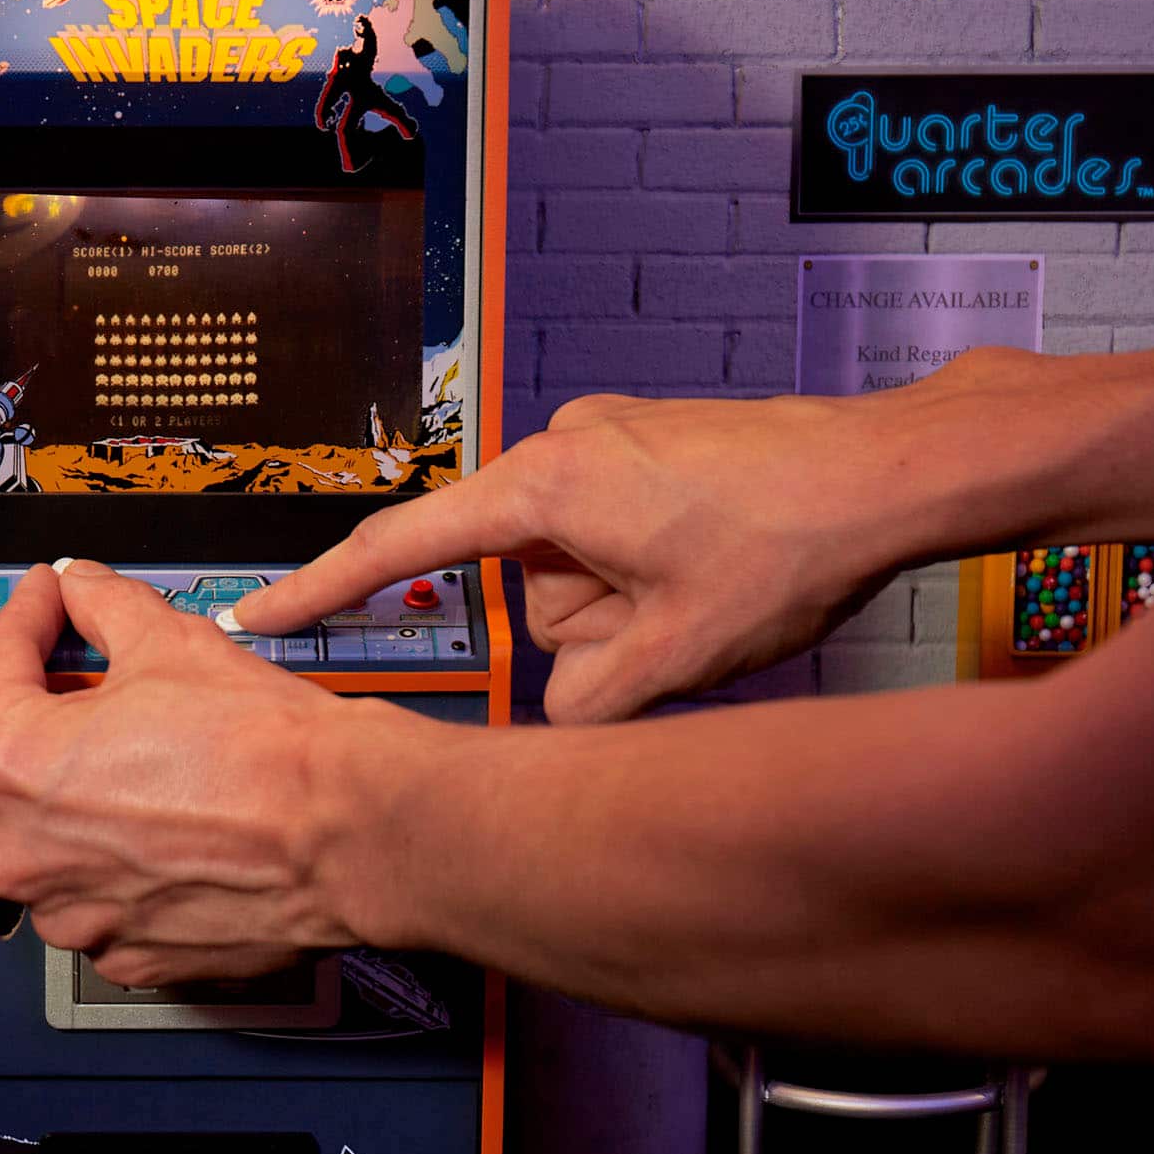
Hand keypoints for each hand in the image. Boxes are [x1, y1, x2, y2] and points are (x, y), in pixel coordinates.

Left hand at [0, 561, 373, 984]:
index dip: (28, 614)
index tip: (48, 599)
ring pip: (62, 836)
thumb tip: (83, 588)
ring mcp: (72, 914)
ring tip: (159, 761)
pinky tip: (176, 824)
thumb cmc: (264, 751)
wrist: (346, 831)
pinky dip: (130, 859)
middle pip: (20, 760)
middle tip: (112, 676)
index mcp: (10, 764)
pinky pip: (107, 893)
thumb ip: (103, 606)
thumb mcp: (169, 640)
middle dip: (61, 712)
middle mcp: (21, 852)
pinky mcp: (125, 955)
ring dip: (93, 796)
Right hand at [233, 390, 904, 723]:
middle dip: (585, 622)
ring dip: (622, 603)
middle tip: (676, 619)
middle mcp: (561, 449)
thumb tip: (556, 712)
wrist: (893, 470)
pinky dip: (645, 572)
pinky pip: (607, 537)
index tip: (259, 616)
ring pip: (570, 570)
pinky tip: (713, 566)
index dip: (322, 591)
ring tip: (708, 588)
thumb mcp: (673, 655)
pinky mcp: (642, 448)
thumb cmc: (790, 539)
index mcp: (544, 488)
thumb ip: (580, 705)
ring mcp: (604, 441)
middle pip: (518, 583)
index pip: (402, 549)